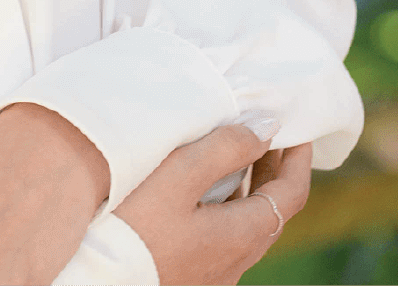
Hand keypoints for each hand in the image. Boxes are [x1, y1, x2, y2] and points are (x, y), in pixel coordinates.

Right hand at [115, 124, 312, 285]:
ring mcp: (215, 272)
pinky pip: (224, 235)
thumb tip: (267, 127)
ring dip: (249, 187)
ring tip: (235, 154)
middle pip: (271, 211)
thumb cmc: (133, 227)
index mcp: (241, 235)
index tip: (296, 128)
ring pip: (247, 225)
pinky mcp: (192, 273)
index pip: (290, 195)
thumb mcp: (177, 177)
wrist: (98, 276)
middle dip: (274, 169)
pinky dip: (227, 204)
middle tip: (268, 133)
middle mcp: (236, 260)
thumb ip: (224, 149)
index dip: (298, 159)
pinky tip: (201, 190)